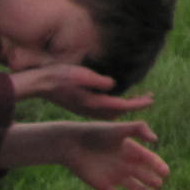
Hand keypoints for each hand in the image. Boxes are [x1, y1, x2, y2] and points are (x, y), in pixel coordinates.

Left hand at [0, 121, 167, 189]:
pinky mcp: (103, 186)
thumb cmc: (96, 132)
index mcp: (131, 151)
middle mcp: (125, 164)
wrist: (72, 144)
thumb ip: (139, 129)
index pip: (149, 160)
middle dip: (152, 180)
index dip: (158, 166)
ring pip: (133, 187)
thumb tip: (155, 139)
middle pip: (143, 175)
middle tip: (159, 185)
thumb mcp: (120, 128)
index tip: (166, 173)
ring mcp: (114, 176)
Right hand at [9, 64, 153, 117]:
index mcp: (93, 103)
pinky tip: (115, 100)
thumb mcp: (82, 75)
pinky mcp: (79, 106)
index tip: (151, 99)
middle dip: (134, 105)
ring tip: (136, 98)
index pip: (122, 106)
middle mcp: (90, 109)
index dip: (138, 103)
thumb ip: (99, 81)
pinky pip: (102, 111)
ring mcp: (84, 109)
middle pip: (119, 112)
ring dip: (124, 107)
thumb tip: (113, 85)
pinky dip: (113, 107)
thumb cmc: (59, 76)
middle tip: (149, 98)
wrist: (38, 83)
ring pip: (110, 114)